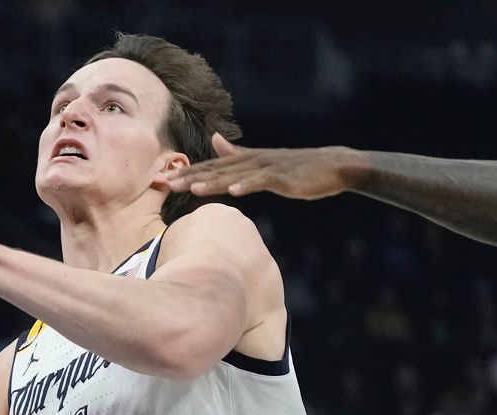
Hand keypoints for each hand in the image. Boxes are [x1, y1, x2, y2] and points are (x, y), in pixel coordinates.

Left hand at [162, 133, 367, 199]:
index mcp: (247, 160)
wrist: (332, 166)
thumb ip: (237, 153)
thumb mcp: (264, 160)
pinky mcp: (283, 178)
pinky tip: (234, 192)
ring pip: (235, 176)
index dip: (188, 172)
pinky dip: (248, 186)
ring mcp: (268, 169)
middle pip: (217, 170)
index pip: (212, 166)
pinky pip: (262, 182)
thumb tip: (215, 139)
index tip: (164, 179)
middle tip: (164, 183)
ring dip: (213, 182)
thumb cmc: (298, 168)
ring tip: (191, 189)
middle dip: (190, 177)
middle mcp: (253, 161)